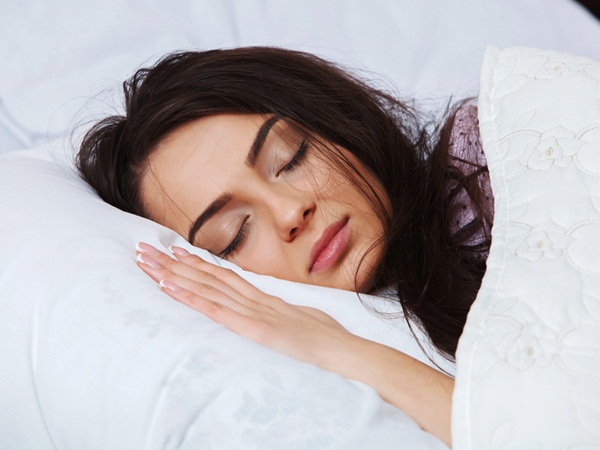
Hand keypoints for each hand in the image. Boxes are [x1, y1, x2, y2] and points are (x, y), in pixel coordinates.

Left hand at [135, 242, 452, 444]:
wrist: (344, 350)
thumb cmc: (325, 338)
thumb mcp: (299, 320)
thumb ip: (279, 312)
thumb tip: (270, 309)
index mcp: (263, 298)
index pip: (223, 277)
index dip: (196, 263)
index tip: (173, 251)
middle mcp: (253, 299)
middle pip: (207, 276)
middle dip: (174, 262)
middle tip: (144, 248)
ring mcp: (252, 312)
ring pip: (206, 287)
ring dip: (174, 273)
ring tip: (147, 261)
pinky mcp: (254, 328)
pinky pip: (217, 310)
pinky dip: (192, 296)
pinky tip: (170, 286)